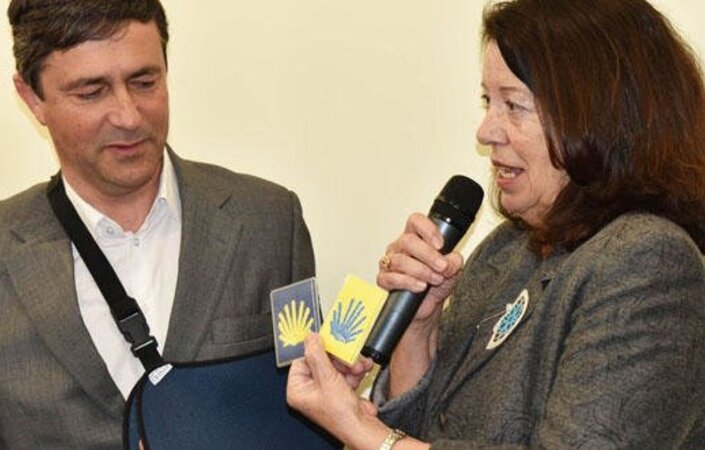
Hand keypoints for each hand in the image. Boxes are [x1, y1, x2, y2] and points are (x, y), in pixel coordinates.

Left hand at [287, 334, 386, 446]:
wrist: (362, 426)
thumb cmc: (340, 414)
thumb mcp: (327, 378)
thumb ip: (317, 354)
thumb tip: (310, 337)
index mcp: (298, 390)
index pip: (301, 361)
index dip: (315, 352)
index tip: (327, 344)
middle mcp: (310, 390)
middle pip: (321, 362)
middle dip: (338, 360)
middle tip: (347, 358)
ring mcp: (326, 390)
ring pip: (335, 366)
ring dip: (349, 365)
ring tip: (357, 367)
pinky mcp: (340, 390)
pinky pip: (345, 373)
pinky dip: (355, 370)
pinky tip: (362, 369)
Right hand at [377, 213, 463, 397]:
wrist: (426, 311)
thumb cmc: (435, 287)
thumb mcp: (452, 272)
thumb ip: (454, 262)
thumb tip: (451, 259)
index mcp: (416, 239)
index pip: (415, 221)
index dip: (427, 229)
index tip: (440, 244)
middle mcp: (400, 247)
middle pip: (408, 241)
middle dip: (429, 255)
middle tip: (442, 268)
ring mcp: (390, 263)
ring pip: (401, 260)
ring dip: (422, 271)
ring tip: (434, 280)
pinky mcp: (384, 280)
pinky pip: (391, 278)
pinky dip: (408, 282)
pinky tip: (419, 287)